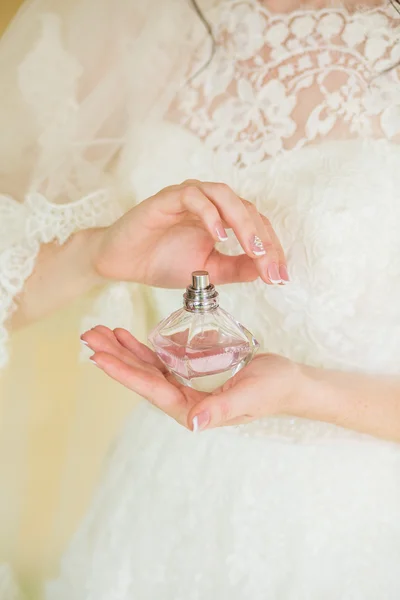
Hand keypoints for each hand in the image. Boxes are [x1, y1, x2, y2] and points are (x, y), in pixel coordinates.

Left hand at [81, 326, 300, 429]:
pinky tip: (131, 337)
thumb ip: (222, 409)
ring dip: (124, 350)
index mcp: (193, 410)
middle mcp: (184, 400)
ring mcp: (187, 386)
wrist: (291, 383)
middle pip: (142, 377)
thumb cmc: (274, 389)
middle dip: (115, 356)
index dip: (125, 373)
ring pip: (148, 368)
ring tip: (102, 332)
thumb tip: (194, 424)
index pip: (151, 389)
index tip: (99, 356)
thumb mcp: (250, 395)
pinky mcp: (193, 373)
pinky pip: (162, 360)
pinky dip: (144, 348)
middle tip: (89, 335)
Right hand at [91, 180, 287, 287]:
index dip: (272, 249)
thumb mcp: (208, 272)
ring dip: (243, 222)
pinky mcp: (167, 198)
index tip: (280, 276)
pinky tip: (219, 236)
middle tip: (270, 267)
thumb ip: (236, 268)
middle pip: (247, 208)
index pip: (256, 225)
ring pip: (224, 196)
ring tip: (252, 249)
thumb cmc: (162, 262)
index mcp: (222, 218)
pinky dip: (210, 214)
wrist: (123, 263)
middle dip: (262, 239)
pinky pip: (193, 197)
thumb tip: (267, 270)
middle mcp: (209, 203)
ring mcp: (188, 197)